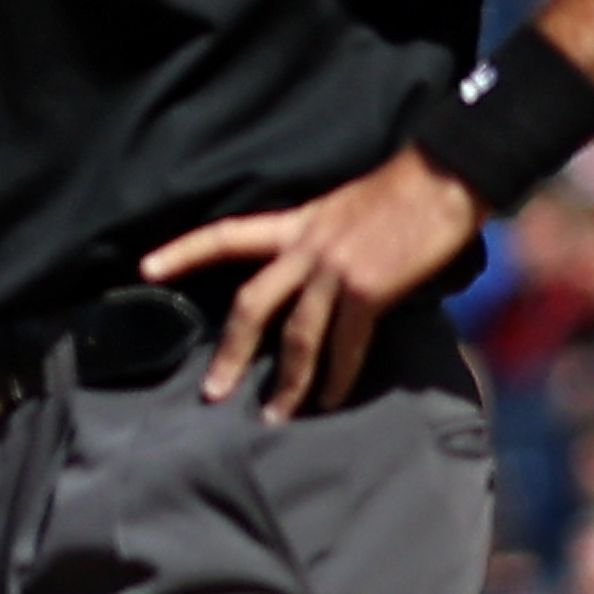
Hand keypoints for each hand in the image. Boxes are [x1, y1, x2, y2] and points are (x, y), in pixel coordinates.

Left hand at [143, 147, 485, 415]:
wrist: (448, 177)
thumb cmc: (406, 193)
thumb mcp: (344, 209)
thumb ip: (320, 242)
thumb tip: (313, 280)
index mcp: (297, 223)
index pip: (226, 235)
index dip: (183, 251)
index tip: (145, 269)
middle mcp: (307, 247)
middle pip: (251, 303)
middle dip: (229, 352)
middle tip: (210, 392)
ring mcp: (336, 269)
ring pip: (295, 335)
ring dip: (285, 382)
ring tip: (274, 416)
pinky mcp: (369, 288)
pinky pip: (345, 344)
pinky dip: (336, 378)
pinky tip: (329, 401)